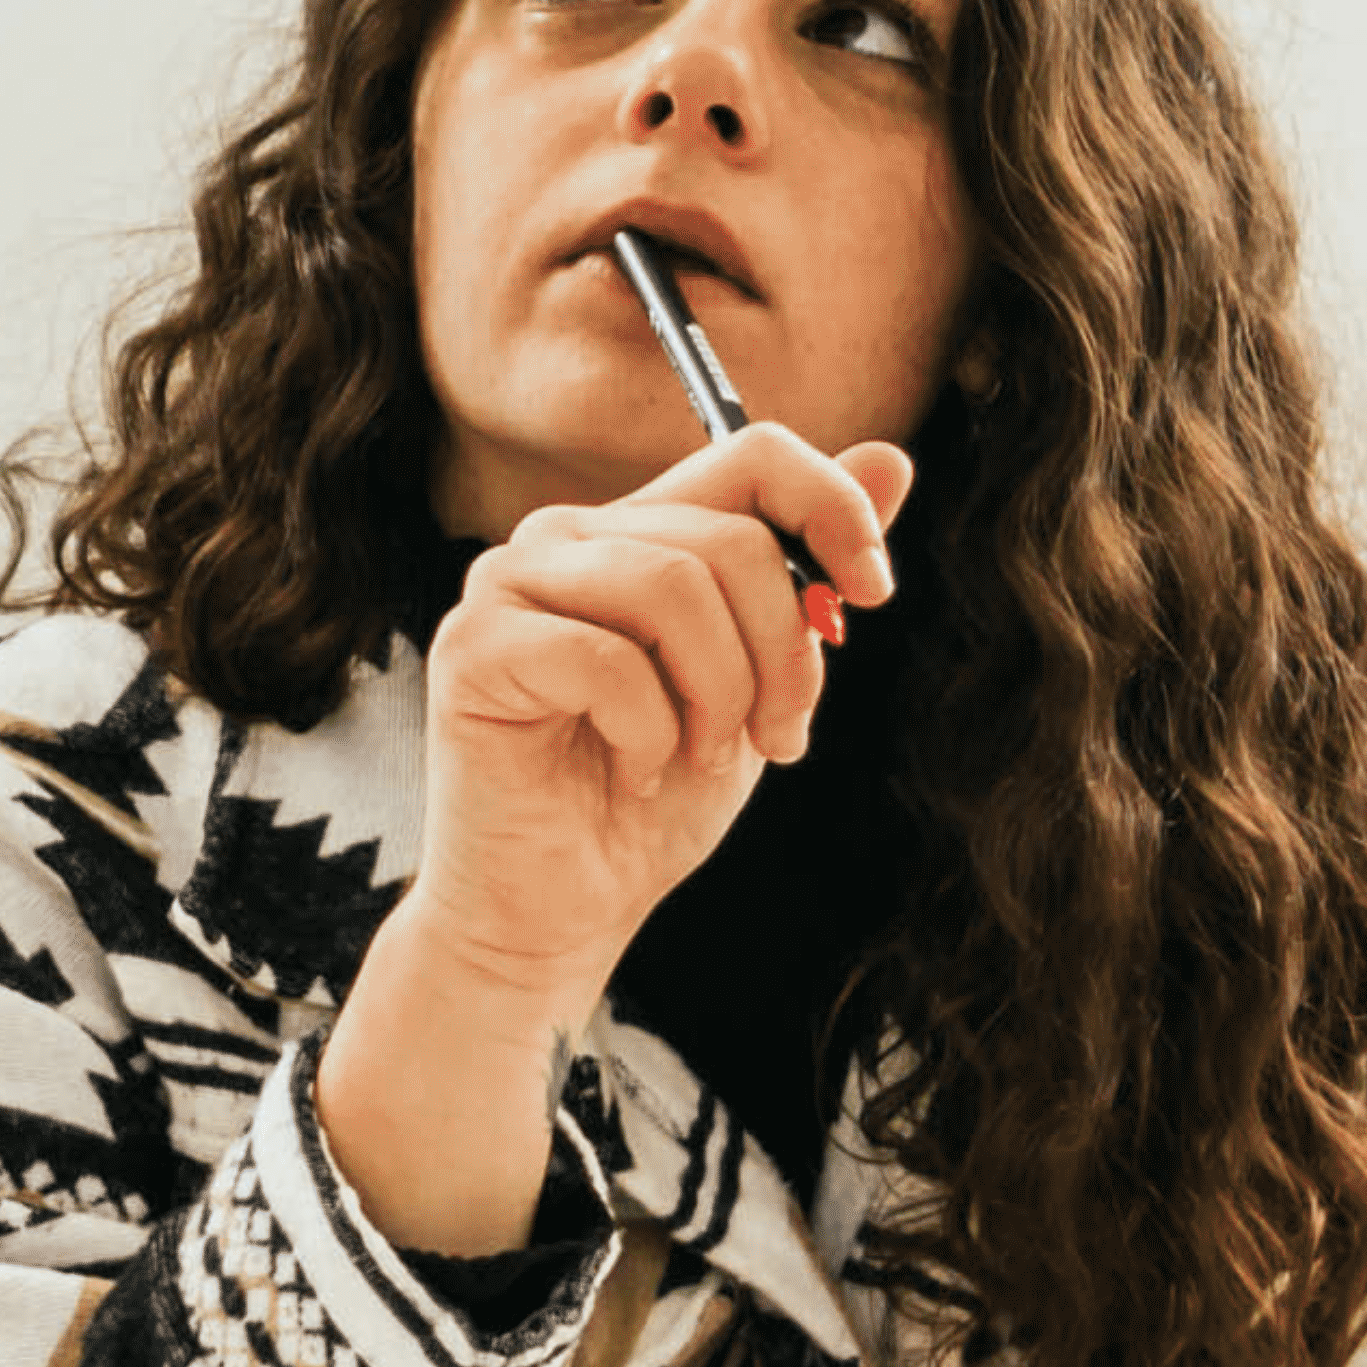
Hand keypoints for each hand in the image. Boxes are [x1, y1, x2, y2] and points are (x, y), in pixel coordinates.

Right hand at [401, 426, 912, 1014]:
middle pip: (730, 539)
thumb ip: (807, 574)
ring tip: (698, 755)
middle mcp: (565, 537)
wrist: (556, 911)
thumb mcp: (761, 681)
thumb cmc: (650, 800)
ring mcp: (507, 584)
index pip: (752, 455)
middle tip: (777, 738)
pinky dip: (648, 733)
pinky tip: (634, 771)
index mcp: (634, 530)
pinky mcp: (473, 649)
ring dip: (718, 696)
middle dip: (782, 655)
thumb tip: (893, 461)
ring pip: (672, 587)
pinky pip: (606, 660)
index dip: (832, 509)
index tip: (873, 596)